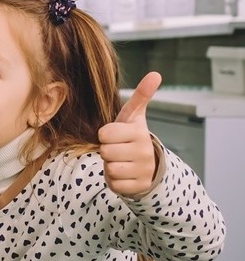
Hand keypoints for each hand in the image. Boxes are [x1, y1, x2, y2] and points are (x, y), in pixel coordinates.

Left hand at [98, 71, 161, 196]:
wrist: (149, 164)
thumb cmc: (132, 136)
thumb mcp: (135, 116)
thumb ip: (141, 95)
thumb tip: (156, 74)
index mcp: (139, 133)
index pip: (104, 134)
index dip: (105, 135)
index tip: (115, 135)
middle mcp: (144, 152)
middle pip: (105, 152)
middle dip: (107, 151)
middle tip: (118, 149)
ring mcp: (143, 170)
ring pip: (109, 169)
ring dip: (110, 166)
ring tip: (121, 161)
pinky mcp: (139, 187)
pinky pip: (114, 184)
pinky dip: (115, 180)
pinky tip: (124, 174)